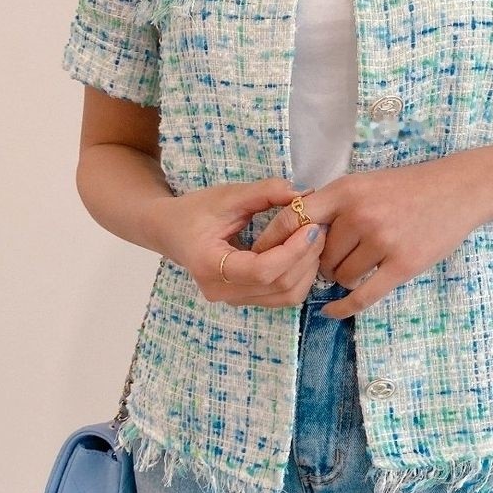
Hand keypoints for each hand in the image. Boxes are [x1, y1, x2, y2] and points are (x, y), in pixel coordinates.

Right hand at [145, 179, 326, 307]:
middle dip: (306, 258)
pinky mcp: (245, 299)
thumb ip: (264, 192)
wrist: (171, 230)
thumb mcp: (227, 195)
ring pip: (285, 296)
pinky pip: (281, 297)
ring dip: (307, 269)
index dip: (293, 251)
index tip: (311, 227)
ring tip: (315, 239)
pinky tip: (304, 252)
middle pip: (278, 286)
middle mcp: (221, 291)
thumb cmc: (195, 210)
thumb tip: (303, 194)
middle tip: (321, 228)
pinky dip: (300, 276)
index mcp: (210, 266)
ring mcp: (233, 300)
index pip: (261, 270)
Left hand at [250, 158, 479, 318]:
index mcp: (346, 190)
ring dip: (342, 277)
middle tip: (334, 259)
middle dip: (321, 262)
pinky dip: (343, 306)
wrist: (457, 190)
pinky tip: (331, 311)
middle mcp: (360, 215)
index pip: (294, 218)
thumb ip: (332, 203)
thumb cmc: (407, 187)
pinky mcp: (403, 264)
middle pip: (319, 255)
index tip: (262, 255)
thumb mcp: (364, 182)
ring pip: (341, 275)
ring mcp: (382, 241)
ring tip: (358, 264)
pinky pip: (363, 295)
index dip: (274, 240)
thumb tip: (294, 230)